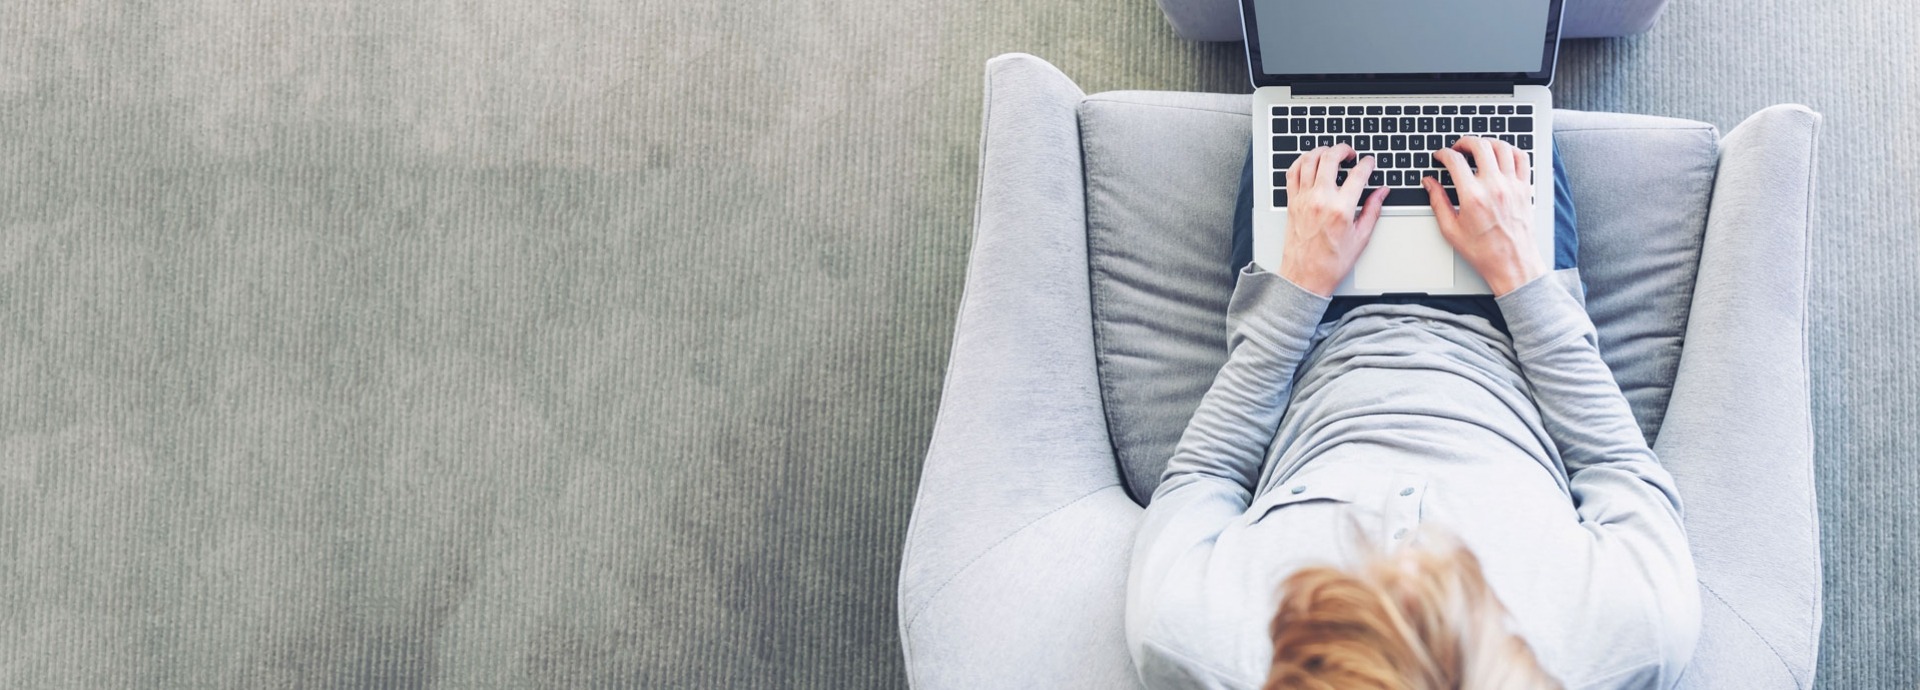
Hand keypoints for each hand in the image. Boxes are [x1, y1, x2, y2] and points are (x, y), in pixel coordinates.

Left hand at [1278, 145, 1389, 296]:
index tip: (1369, 163)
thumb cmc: (1331, 262)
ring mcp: (1303, 199)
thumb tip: (1382, 192)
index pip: (1357, 174)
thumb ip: (1373, 210)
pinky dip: (1301, 162)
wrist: (1304, 277)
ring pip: (1309, 160)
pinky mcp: (1291, 202)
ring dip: (1322, 151)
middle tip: (1350, 153)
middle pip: (1330, 158)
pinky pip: (1292, 173)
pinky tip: (1310, 162)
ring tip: (1331, 154)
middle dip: (1343, 149)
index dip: (1367, 164)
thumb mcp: (1360, 238)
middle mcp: (1320, 200)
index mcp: (1340, 209)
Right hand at [1422, 136, 1542, 295]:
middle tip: (1457, 148)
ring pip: (1502, 147)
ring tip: (1478, 148)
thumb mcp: (1451, 230)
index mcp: (1473, 197)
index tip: (1440, 156)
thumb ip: (1438, 201)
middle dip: (1464, 142)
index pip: (1455, 161)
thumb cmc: (1483, 251)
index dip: (1443, 154)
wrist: (1512, 263)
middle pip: (1480, 146)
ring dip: (1487, 142)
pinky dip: (1511, 150)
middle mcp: (1494, 187)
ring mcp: (1513, 186)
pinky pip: (1522, 158)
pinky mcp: (1525, 188)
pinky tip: (1501, 155)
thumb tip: (1429, 183)